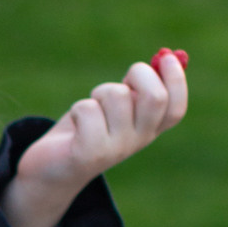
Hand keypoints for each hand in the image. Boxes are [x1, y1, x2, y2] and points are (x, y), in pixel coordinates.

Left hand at [1, 49, 189, 226]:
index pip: (176, 108)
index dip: (176, 81)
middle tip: (123, 79)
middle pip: (155, 98)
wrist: (51, 169)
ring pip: (116, 95)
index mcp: (149, 129)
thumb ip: (138, 86)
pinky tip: (75, 125)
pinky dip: (78, 108)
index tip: (166, 58)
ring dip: (99, 93)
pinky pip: (88, 109)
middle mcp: (138, 141)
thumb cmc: (86, 128)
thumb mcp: (116, 106)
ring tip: (89, 110)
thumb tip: (169, 57)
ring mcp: (116, 150)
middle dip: (140, 74)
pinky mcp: (90, 154)